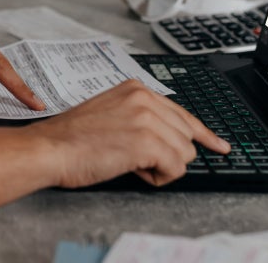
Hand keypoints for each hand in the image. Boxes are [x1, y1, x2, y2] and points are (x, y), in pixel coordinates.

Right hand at [31, 79, 230, 187]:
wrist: (49, 148)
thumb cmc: (72, 139)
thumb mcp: (110, 113)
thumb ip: (140, 117)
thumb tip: (169, 138)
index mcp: (135, 89)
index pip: (182, 113)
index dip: (202, 134)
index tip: (218, 145)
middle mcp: (144, 98)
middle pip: (186, 136)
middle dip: (166, 155)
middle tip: (136, 161)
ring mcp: (147, 118)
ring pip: (184, 154)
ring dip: (161, 167)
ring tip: (129, 163)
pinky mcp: (147, 142)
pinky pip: (176, 169)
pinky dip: (158, 178)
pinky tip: (133, 170)